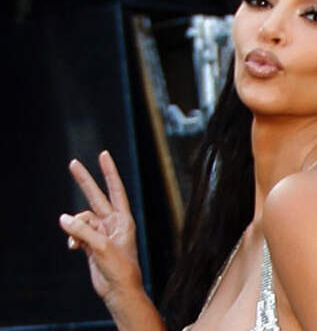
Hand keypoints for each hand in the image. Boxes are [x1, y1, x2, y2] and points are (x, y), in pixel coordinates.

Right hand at [59, 151, 143, 307]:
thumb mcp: (101, 247)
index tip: (103, 155)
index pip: (115, 189)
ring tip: (76, 243)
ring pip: (81, 220)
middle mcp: (113, 222)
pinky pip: (77, 233)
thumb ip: (82, 231)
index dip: (109, 172)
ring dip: (74, 229)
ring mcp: (102, 232)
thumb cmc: (119, 268)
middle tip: (73, 163)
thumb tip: (63, 219)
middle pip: (96, 197)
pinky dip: (72, 239)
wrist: (118, 289)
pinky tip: (73, 248)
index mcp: (123, 219)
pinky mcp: (92, 243)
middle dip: (85, 181)